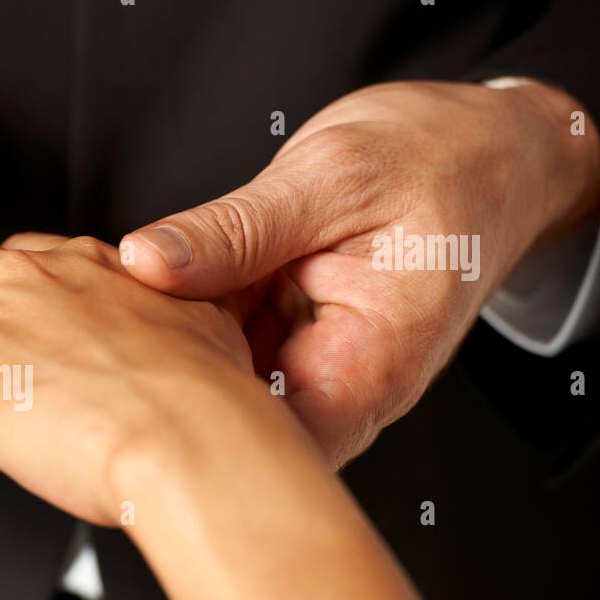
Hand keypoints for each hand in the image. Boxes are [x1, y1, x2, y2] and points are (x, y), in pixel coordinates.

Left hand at [120, 80, 599, 465]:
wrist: (490, 152)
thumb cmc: (437, 160)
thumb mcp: (330, 177)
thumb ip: (236, 229)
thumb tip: (144, 264)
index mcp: (369, 362)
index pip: (272, 447)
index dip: (194, 435)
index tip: (131, 397)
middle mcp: (343, 383)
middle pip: (235, 427)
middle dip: (166, 393)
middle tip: (109, 348)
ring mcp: (312, 367)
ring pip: (220, 388)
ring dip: (172, 356)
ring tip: (126, 318)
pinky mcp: (287, 342)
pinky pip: (224, 349)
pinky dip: (190, 324)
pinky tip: (158, 298)